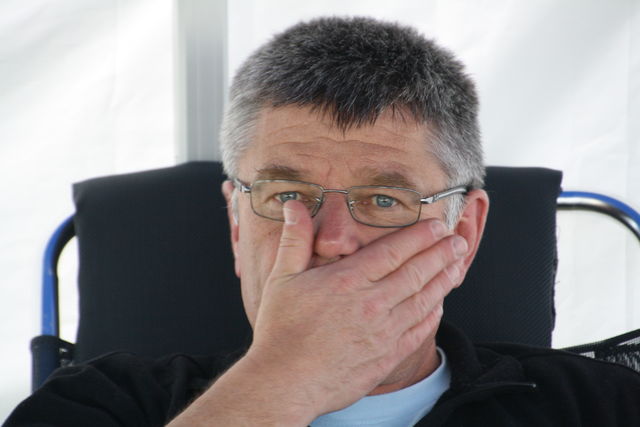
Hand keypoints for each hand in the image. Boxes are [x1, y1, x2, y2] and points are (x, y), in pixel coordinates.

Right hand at [244, 200, 466, 417]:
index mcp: (348, 280)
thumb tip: (295, 206)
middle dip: (442, 253)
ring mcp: (383, 332)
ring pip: (424, 299)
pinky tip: (440, 305)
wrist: (286, 382)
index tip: (436, 226)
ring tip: (459, 265)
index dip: (420, 236)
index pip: (394, 250)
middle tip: (459, 241)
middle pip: (417, 272)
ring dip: (445, 279)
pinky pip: (419, 331)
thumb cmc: (280, 330)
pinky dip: (434, 315)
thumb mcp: (281, 278)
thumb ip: (294, 239)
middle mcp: (371, 303)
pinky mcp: (387, 356)